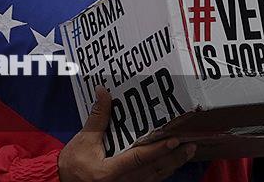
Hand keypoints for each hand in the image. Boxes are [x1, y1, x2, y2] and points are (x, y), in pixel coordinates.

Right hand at [58, 87, 195, 181]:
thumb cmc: (73, 164)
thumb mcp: (84, 140)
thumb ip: (98, 117)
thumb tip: (103, 91)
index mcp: (110, 172)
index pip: (139, 159)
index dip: (157, 149)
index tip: (173, 140)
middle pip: (154, 170)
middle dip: (174, 157)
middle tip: (191, 144)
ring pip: (156, 177)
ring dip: (173, 164)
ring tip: (188, 151)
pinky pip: (150, 181)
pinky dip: (163, 171)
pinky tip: (172, 163)